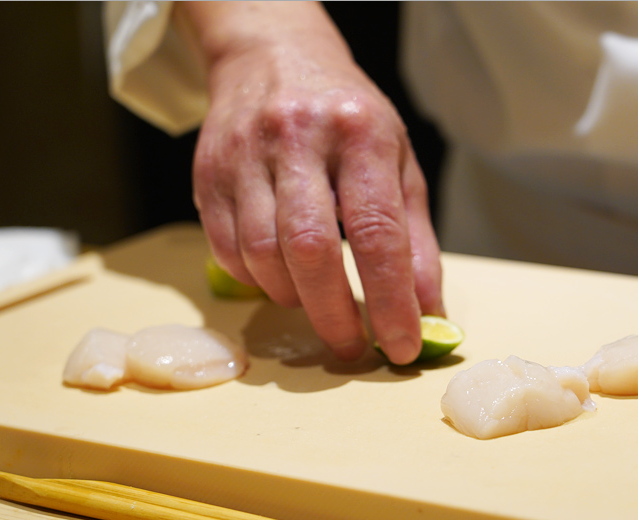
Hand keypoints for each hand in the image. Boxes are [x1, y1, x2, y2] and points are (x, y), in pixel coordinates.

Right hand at [180, 1, 442, 364]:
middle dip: (333, 313)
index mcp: (359, 134)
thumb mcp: (398, 163)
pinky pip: (227, 250)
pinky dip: (256, 280)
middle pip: (309, 249)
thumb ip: (415, 240)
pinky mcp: (209, 173)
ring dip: (293, 297)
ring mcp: (245, 154)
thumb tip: (428, 312)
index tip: (401, 345)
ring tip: (318, 303)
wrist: (272, 54)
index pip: (377, 233)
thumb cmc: (347, 117)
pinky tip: (280, 276)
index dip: (390, 299)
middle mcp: (298, 139)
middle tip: (351, 346)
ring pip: (262, 255)